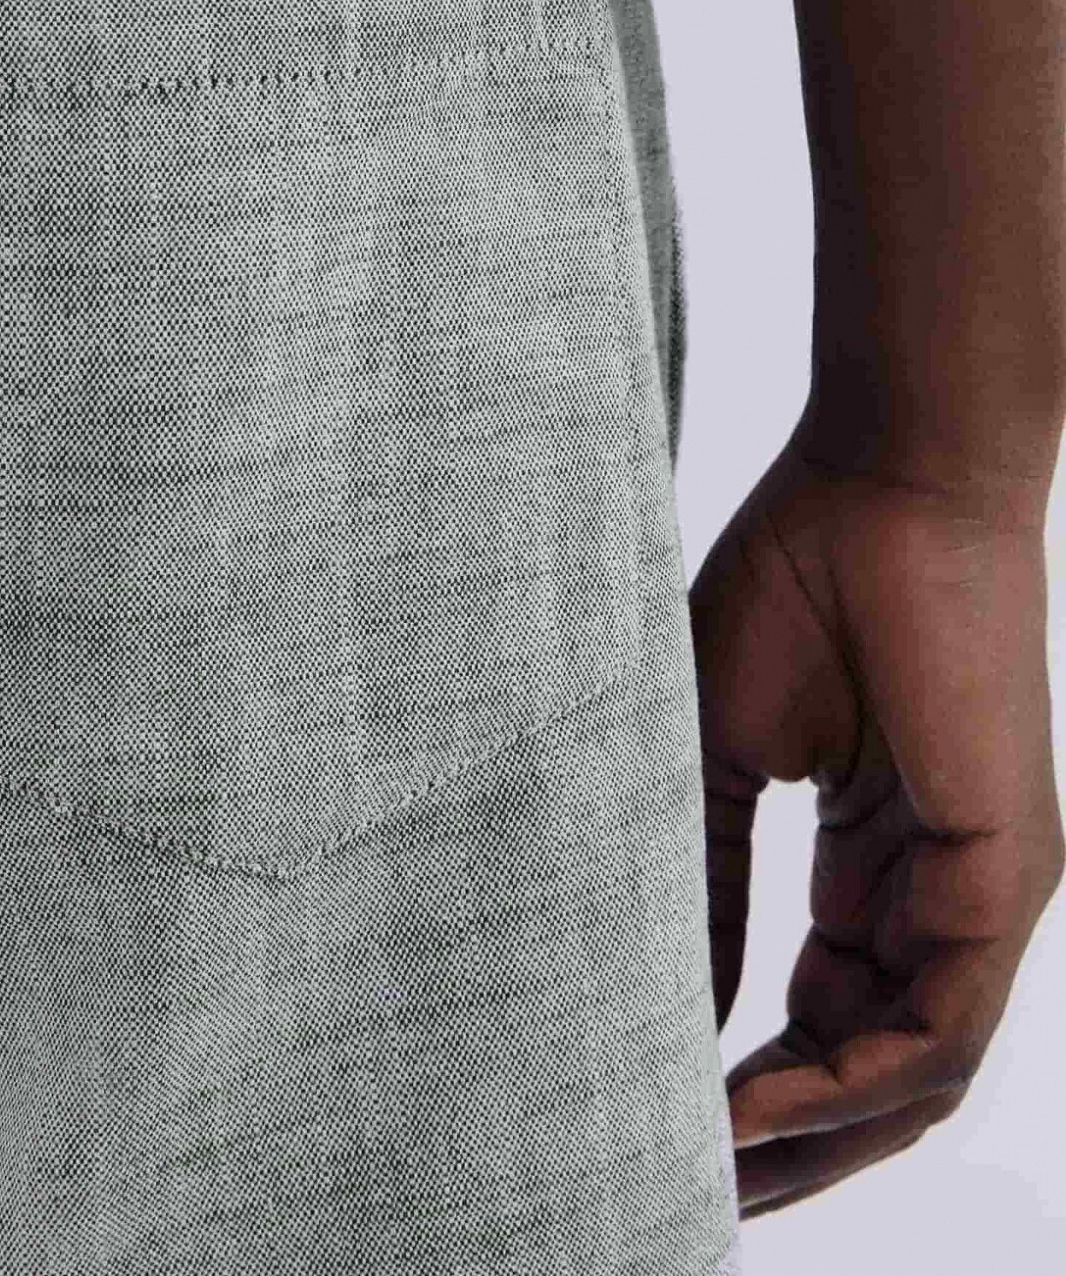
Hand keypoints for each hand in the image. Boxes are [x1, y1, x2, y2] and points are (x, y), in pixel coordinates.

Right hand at [689, 413, 1063, 1219]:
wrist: (882, 479)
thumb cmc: (796, 584)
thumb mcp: (717, 757)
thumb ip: (705, 884)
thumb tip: (670, 1005)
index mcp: (876, 863)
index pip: (826, 1014)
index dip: (752, 1082)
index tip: (661, 1119)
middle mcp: (938, 895)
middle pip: (878, 1069)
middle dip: (792, 1142)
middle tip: (694, 1188)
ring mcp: (982, 893)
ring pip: (917, 1071)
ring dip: (819, 1135)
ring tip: (717, 1165)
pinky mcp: (1007, 876)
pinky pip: (943, 1026)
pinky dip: (854, 1082)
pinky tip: (761, 1099)